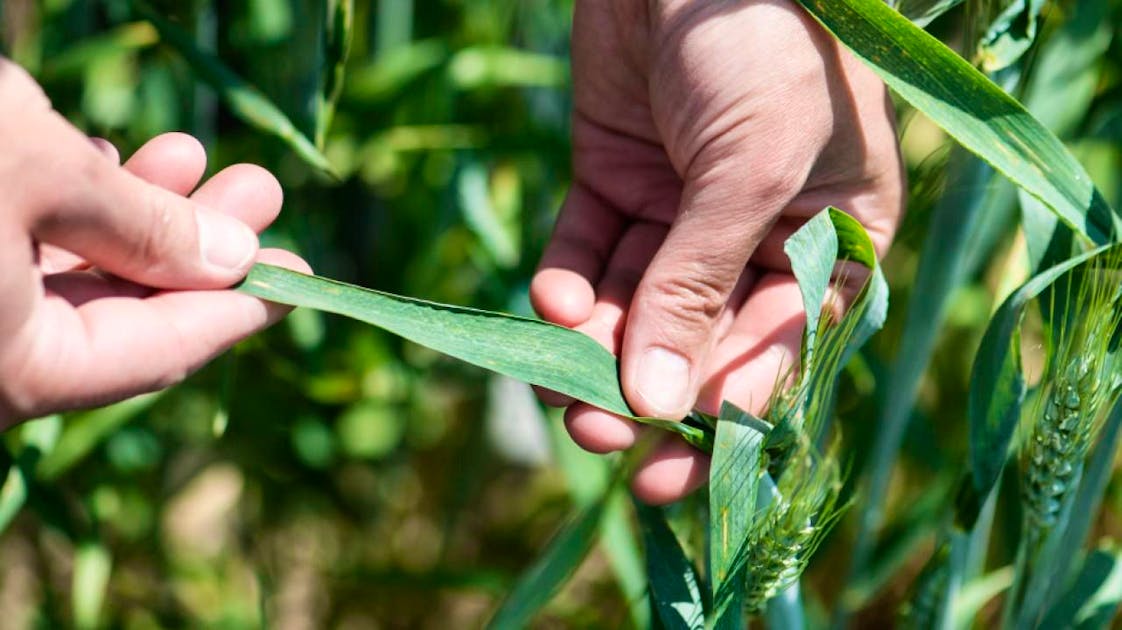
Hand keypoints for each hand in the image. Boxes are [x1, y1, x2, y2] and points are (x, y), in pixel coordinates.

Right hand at [0, 58, 309, 426]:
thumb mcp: (45, 178)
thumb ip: (147, 226)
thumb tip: (235, 256)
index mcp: (15, 373)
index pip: (158, 352)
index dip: (239, 311)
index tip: (302, 278)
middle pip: (119, 312)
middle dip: (195, 241)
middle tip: (260, 188)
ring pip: (70, 273)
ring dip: (136, 210)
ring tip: (194, 152)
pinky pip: (18, 249)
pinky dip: (70, 206)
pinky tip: (104, 157)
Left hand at [530, 1, 903, 503]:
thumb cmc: (762, 42)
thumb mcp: (750, 165)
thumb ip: (701, 283)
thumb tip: (657, 403)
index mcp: (829, 242)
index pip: (776, 352)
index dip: (720, 416)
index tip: (665, 472)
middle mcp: (753, 238)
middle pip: (695, 342)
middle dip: (643, 390)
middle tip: (593, 430)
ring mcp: (680, 214)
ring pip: (633, 310)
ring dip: (592, 349)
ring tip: (553, 373)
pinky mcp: (614, 183)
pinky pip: (588, 255)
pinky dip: (566, 285)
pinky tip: (550, 300)